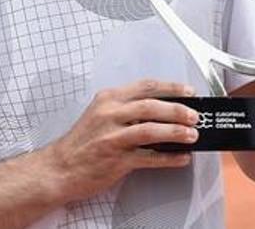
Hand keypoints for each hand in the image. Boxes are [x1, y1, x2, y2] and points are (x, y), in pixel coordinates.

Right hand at [42, 79, 199, 202]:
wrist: (59, 168)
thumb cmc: (81, 143)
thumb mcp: (100, 114)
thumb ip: (126, 109)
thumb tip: (161, 110)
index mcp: (108, 99)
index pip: (146, 86)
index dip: (171, 88)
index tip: (188, 91)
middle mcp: (110, 114)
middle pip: (151, 105)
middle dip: (178, 109)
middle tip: (194, 115)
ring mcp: (112, 137)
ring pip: (151, 129)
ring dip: (176, 132)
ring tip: (191, 135)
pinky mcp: (116, 159)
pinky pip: (148, 157)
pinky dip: (168, 158)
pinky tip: (180, 158)